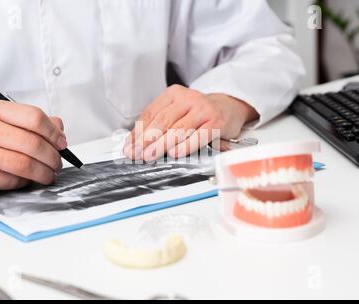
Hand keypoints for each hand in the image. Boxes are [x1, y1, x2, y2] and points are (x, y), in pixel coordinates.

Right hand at [0, 100, 66, 189]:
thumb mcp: (7, 122)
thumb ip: (34, 122)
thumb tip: (59, 127)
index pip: (34, 117)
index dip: (53, 133)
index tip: (62, 143)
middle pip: (32, 143)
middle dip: (52, 157)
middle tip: (57, 164)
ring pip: (23, 164)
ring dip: (43, 173)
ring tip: (48, 175)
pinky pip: (11, 180)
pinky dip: (25, 182)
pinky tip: (27, 180)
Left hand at [123, 85, 258, 160]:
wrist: (229, 107)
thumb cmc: (200, 113)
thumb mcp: (178, 111)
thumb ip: (159, 123)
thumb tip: (136, 142)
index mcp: (174, 94)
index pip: (150, 114)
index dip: (137, 132)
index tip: (129, 146)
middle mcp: (188, 98)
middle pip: (162, 121)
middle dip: (146, 140)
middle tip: (136, 153)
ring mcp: (203, 109)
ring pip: (178, 129)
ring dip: (162, 145)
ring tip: (150, 155)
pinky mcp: (216, 122)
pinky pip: (198, 136)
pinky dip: (185, 146)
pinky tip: (175, 153)